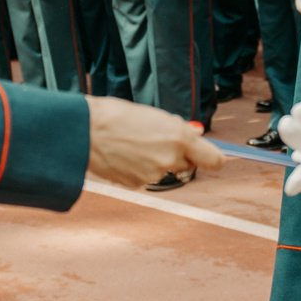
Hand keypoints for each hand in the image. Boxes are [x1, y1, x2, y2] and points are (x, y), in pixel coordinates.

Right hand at [85, 97, 222, 188]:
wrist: (85, 130)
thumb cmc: (118, 116)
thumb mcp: (154, 115)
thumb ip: (179, 128)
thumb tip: (197, 133)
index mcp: (180, 137)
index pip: (214, 159)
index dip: (215, 159)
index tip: (214, 158)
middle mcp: (171, 158)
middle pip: (187, 165)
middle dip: (177, 156)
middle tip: (156, 140)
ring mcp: (154, 174)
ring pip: (163, 170)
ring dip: (154, 161)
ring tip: (133, 144)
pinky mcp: (138, 184)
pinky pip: (146, 177)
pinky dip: (138, 169)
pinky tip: (124, 155)